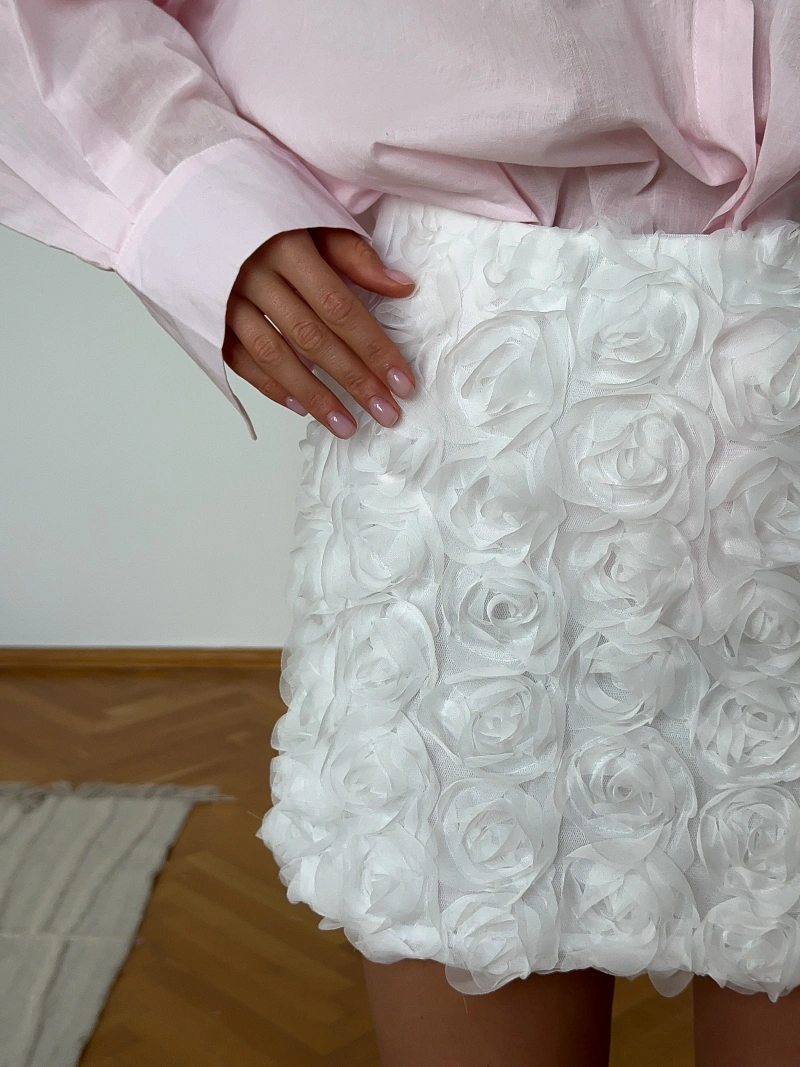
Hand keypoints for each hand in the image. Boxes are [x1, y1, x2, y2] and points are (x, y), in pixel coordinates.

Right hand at [223, 226, 416, 437]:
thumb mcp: (308, 214)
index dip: (374, 348)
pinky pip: (239, 360)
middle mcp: (254, 275)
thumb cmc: (258, 206)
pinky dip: (270, 386)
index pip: (340, 308)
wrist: (180, 197)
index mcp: (286, 245)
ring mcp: (224, 299)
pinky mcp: (205, 317)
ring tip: (347, 425)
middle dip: (354, 380)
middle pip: (312, 338)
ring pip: (275, 357)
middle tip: (386, 413)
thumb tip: (401, 287)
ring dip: (314, 396)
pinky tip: (300, 408)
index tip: (402, 381)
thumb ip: (352, 253)